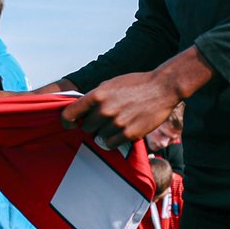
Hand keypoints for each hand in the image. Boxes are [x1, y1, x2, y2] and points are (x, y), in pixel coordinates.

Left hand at [61, 48, 212, 148]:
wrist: (162, 88)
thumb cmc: (136, 84)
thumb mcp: (110, 84)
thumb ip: (95, 97)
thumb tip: (81, 110)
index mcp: (97, 95)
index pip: (70, 113)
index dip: (67, 121)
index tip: (70, 124)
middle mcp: (105, 110)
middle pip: (86, 127)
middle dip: (92, 124)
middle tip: (104, 118)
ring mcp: (117, 123)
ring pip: (99, 136)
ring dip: (105, 131)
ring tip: (118, 121)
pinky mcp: (129, 134)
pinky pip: (110, 144)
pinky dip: (113, 139)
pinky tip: (121, 130)